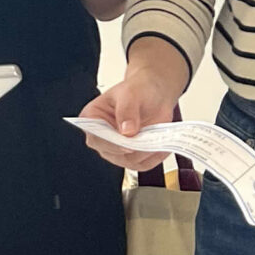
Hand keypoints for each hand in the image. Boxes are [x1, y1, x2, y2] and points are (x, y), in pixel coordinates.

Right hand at [80, 50, 189, 172]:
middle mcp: (102, 137)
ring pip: (130, 162)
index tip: (127, 145)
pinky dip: (155, 157)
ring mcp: (117, 149)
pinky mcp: (132, 156)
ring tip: (159, 140)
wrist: (155, 94)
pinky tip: (162, 146)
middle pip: (113, 154)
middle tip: (150, 141)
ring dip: (147, 153)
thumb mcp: (131, 93)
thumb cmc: (138, 90)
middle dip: (133, 150)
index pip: (96, 138)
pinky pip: (144, 164)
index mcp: (92, 118)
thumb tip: (127, 131)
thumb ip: (127, 110)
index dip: (111, 144)